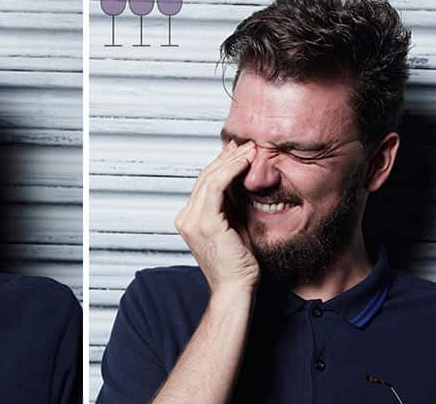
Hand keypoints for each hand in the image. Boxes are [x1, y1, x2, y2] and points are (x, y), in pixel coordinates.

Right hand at [175, 140, 259, 295]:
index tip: (238, 151)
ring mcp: (192, 220)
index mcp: (190, 219)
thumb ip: (231, 205)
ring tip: (249, 150)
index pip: (204, 183)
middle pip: (205, 177)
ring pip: (209, 178)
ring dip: (231, 160)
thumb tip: (239, 179)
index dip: (222, 164)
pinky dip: (230, 171)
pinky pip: (215, 187)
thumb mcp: (234, 226)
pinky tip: (244, 162)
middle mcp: (186, 218)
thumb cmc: (238, 265)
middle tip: (246, 144)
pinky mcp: (205, 222)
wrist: (236, 290)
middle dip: (227, 157)